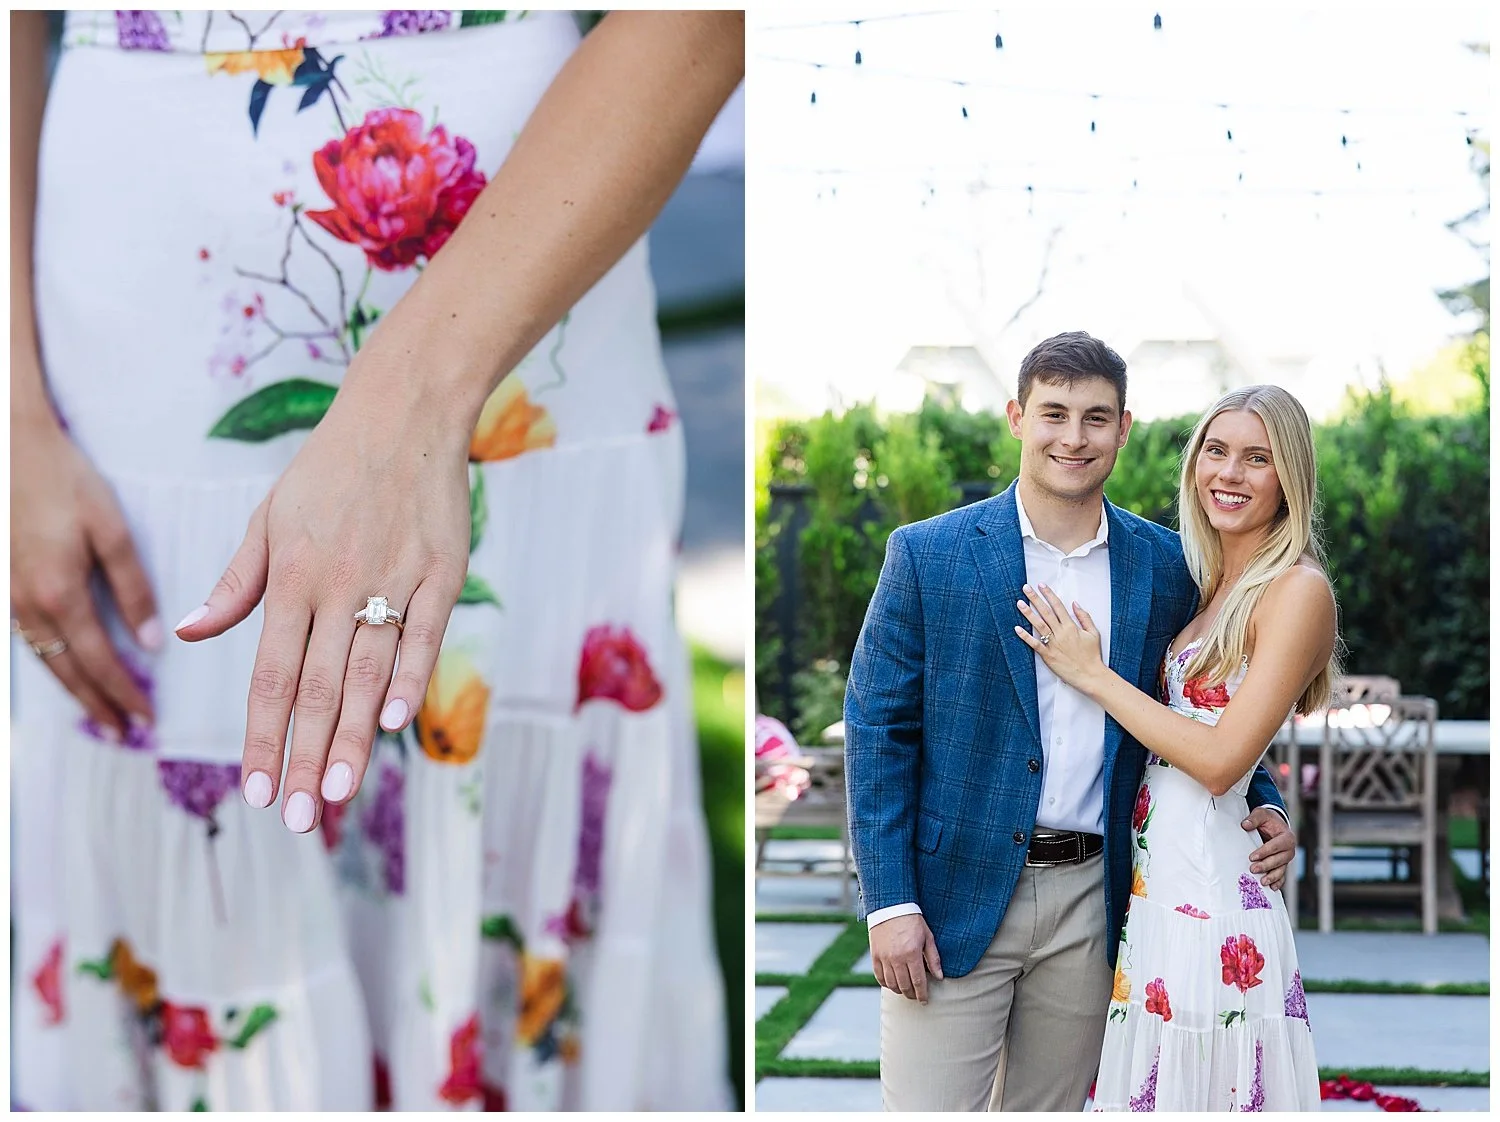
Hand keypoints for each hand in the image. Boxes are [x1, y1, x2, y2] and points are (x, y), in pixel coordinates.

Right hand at [10, 416, 159, 737]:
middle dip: (99, 706)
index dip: (124, 693)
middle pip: (68, 672)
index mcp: (61, 595)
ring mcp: (8, 598)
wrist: (7, 447)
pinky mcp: (1, 587)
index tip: (147, 718)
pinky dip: (53, 662)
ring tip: (102, 713)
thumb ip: (132, 588)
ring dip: (75, 690)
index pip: (99, 663)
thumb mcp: (111, 529)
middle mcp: (28, 606)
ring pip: (45, 660)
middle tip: (127, 733)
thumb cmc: (64, 481)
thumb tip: (149, 642)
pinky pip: (29, 640)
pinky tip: (68, 669)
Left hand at [177, 361, 472, 832]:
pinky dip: (409, 678)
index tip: (252, 789)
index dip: (259, 736)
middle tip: (294, 817)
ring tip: (336, 794)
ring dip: (350, 738)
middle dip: (302, 758)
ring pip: (366, 673)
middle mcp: (336, 584)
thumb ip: (235, 582)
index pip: (268, 674)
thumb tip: (185, 632)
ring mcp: (391, 580)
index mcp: (290, 576)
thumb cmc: (331, 468)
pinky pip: (421, 635)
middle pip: (315, 687)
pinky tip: (396, 723)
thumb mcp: (269, 518)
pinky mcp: (440, 574)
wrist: (403, 414)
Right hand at [870, 914, 942, 1003]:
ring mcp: (884, 958)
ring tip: (905, 990)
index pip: (918, 982)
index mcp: (912, 954)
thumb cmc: (912, 920)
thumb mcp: (927, 936)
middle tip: (916, 996)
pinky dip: (886, 983)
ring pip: (891, 984)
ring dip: (899, 991)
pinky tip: (892, 984)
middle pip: (904, 986)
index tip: (924, 1000)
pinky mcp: (875, 955)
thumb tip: (939, 976)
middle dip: (911, 994)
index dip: (922, 994)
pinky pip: (879, 976)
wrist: (890, 906)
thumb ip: (934, 958)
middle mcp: (897, 958)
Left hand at [1014, 583, 1105, 693]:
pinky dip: (1025, 636)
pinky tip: (1017, 628)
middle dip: (1035, 599)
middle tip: (1026, 588)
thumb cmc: (1092, 655)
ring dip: (1028, 613)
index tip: (1041, 585)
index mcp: (1071, 627)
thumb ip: (1084, 617)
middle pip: (1045, 612)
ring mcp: (1053, 644)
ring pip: (1038, 625)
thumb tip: (1075, 603)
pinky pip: (1034, 644)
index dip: (1049, 594)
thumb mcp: (1093, 633)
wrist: (1090, 675)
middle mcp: (1060, 633)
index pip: (1058, 606)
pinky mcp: (1047, 655)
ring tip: (1019, 603)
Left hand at [1243, 807, 1295, 890]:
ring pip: (1281, 869)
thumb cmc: (1268, 820)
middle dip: (1266, 866)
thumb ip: (1254, 818)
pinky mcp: (1282, 865)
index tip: (1252, 857)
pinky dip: (1278, 882)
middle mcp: (1289, 850)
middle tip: (1253, 869)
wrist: (1274, 825)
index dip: (1265, 852)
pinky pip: (1282, 875)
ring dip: (1272, 877)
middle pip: (1279, 860)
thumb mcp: (1261, 814)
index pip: (1276, 846)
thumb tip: (1245, 825)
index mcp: (1287, 837)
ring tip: (1262, 882)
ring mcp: (1286, 859)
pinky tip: (1272, 887)